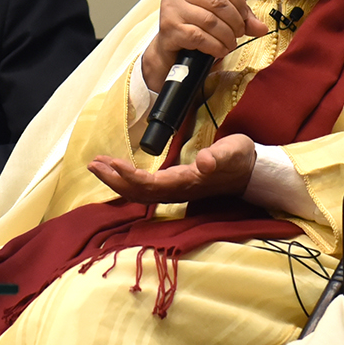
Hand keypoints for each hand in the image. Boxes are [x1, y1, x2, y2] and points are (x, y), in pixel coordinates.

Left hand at [88, 135, 256, 203]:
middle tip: (92, 164)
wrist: (251, 173)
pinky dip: (126, 180)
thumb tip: (205, 162)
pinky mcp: (174, 187)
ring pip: (139, 192)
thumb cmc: (240, 159)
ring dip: (116, 181)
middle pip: (138, 192)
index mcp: (187, 182)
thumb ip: (218, 156)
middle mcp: (177, 190)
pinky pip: (144, 189)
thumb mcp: (233, 152)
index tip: (112, 163)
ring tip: (97, 165)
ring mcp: (175, 191)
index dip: (130, 176)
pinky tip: (117, 171)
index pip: (152, 184)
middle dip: (114, 180)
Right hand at [141, 0, 269, 93]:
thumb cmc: (192, 23)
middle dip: (235, 20)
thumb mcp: (214, 12)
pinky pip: (200, 37)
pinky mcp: (170, 28)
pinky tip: (220, 49)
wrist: (169, 45)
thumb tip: (261, 28)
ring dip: (227, 36)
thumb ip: (238, 15)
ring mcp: (171, 8)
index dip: (239, 0)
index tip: (246, 16)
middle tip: (240, 32)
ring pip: (211, 21)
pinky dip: (215, 46)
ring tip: (230, 43)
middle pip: (217, 1)